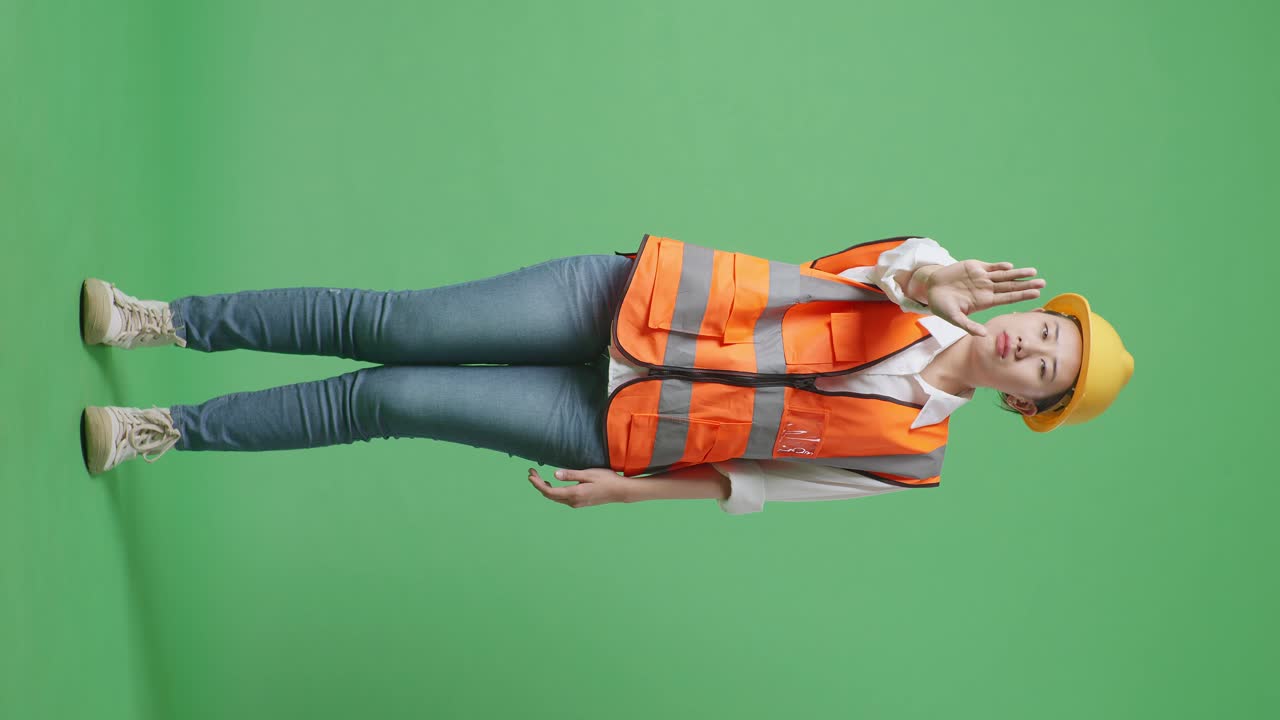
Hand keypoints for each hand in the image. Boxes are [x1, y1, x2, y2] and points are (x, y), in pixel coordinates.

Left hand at [527, 467, 631, 508]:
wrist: (620, 492)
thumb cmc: (606, 480)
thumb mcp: (588, 474)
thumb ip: (571, 474)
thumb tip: (554, 474)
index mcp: (574, 494)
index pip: (549, 491)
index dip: (537, 484)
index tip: (530, 474)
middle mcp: (573, 501)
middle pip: (549, 495)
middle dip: (538, 484)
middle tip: (531, 472)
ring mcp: (576, 503)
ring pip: (555, 498)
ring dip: (545, 488)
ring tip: (538, 477)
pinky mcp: (580, 502)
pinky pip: (561, 498)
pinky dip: (553, 491)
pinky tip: (552, 484)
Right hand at [918, 260, 1044, 335]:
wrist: (931, 288)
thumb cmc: (942, 306)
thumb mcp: (953, 318)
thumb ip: (968, 325)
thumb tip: (983, 335)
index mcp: (984, 301)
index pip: (1008, 298)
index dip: (1022, 296)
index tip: (1036, 295)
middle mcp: (987, 289)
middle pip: (1010, 287)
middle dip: (1026, 285)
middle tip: (1043, 283)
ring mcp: (982, 278)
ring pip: (1004, 275)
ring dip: (1018, 273)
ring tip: (1033, 272)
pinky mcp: (975, 267)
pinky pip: (991, 267)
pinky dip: (1000, 267)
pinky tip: (1010, 267)